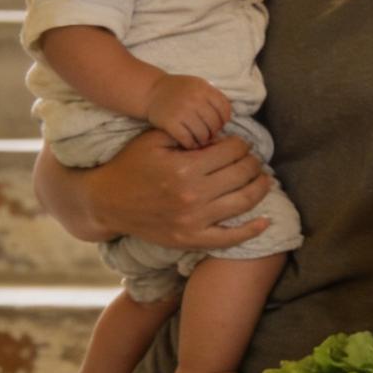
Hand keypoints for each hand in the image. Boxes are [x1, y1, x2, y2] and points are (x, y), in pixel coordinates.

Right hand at [89, 128, 272, 249]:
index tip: (239, 143)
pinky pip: (230, 238)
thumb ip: (188, 133)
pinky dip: (252, 230)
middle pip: (241, 174)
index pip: (231, 151)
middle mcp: (193, 195)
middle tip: (253, 159)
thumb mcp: (154, 139)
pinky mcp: (191, 239)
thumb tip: (220, 135)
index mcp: (185, 167)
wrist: (107, 203)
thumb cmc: (130, 165)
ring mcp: (194, 221)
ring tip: (264, 179)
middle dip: (252, 162)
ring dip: (260, 188)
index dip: (240, 143)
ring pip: (243, 202)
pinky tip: (266, 220)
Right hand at [144, 73, 232, 148]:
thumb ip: (212, 97)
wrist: (151, 91)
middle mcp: (194, 99)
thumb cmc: (178, 90)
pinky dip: (191, 144)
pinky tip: (190, 143)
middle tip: (209, 135)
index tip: (219, 124)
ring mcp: (182, 111)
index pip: (224, 109)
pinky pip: (187, 140)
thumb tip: (227, 118)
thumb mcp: (198, 85)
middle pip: (214, 123)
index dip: (224, 120)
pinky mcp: (171, 123)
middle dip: (214, 132)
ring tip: (200, 140)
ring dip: (203, 140)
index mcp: (203, 88)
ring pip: (203, 134)